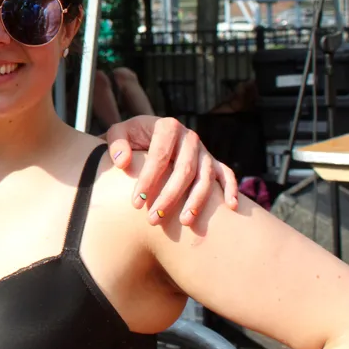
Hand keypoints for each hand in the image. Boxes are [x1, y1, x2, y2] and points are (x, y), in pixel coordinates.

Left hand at [107, 116, 238, 225]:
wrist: (149, 133)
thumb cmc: (132, 137)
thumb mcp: (119, 133)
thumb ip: (116, 144)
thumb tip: (123, 162)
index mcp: (167, 127)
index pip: (159, 156)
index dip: (148, 180)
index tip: (136, 203)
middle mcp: (189, 137)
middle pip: (184, 170)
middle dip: (169, 197)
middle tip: (153, 219)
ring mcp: (204, 150)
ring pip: (205, 177)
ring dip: (196, 201)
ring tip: (184, 222)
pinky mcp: (213, 162)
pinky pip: (227, 175)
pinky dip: (231, 189)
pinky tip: (231, 207)